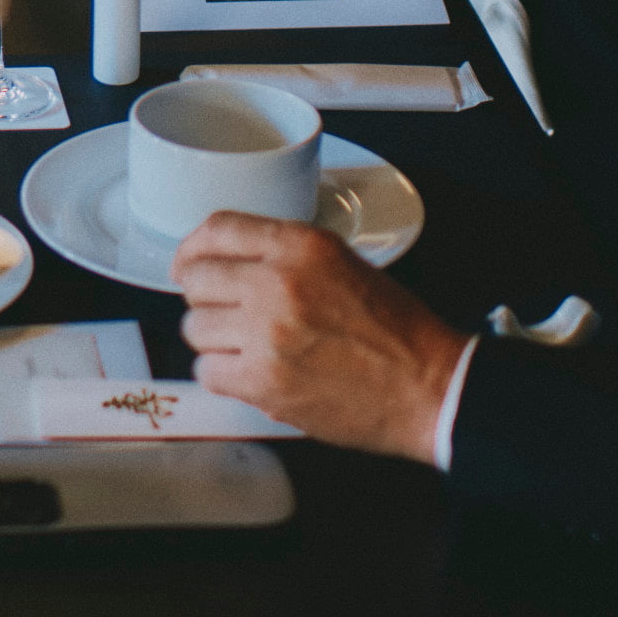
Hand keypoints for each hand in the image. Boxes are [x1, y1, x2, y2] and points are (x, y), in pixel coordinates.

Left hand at [173, 212, 468, 463]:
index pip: (218, 228)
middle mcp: (277, 283)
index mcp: (301, 246)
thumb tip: (227, 260)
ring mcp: (267, 334)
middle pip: (196, 278)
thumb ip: (284, 254)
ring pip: (194, 327)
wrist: (429, 388)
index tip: (188, 263)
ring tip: (244, 346)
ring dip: (213, 338)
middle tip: (223, 312)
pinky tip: (249, 373)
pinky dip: (222, 374)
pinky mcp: (264, 382)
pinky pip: (207, 371)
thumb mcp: (343, 263)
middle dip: (204, 296)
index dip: (193, 248)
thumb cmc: (395, 329)